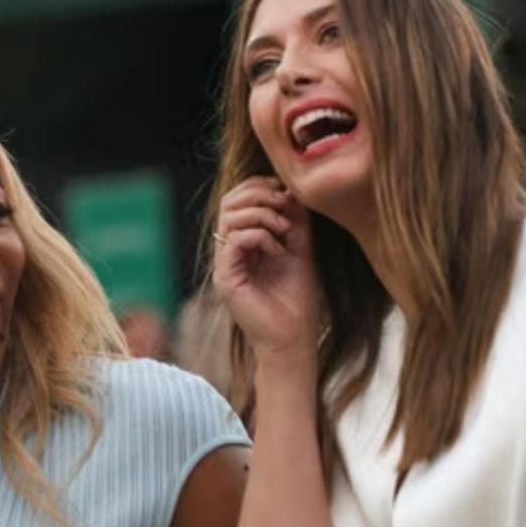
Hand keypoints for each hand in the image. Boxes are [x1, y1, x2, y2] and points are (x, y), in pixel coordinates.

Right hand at [212, 177, 324, 367]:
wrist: (293, 339)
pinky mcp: (226, 278)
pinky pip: (235, 241)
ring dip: (261, 214)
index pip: (237, 199)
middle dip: (258, 195)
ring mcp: (225, 264)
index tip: (286, 192)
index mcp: (243, 242)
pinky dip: (260, 236)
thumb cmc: (296, 301)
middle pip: (228, 202)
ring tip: (284, 230)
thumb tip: (292, 190)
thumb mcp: (300, 251)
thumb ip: (295, 222)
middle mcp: (229, 251)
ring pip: (230, 218)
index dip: (258, 187)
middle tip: (283, 204)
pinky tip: (278, 250)